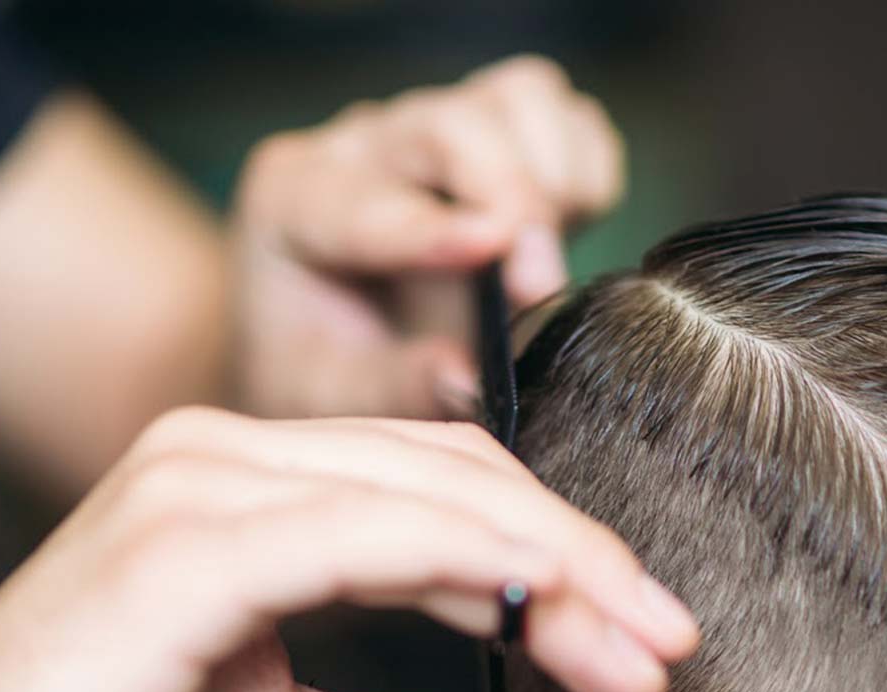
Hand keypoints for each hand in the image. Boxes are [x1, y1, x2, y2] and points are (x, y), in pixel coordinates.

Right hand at [0, 408, 695, 691]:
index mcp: (256, 487)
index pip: (447, 492)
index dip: (558, 556)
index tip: (644, 637)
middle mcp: (230, 455)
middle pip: (459, 476)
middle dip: (582, 560)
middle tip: (670, 641)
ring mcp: (204, 483)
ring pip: (429, 493)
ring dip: (551, 567)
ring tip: (636, 649)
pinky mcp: (186, 541)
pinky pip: (361, 533)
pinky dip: (464, 567)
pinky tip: (540, 618)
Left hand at [230, 55, 623, 419]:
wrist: (333, 328)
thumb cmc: (326, 362)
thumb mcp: (337, 395)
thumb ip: (397, 385)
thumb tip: (470, 378)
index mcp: (299, 200)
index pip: (365, 202)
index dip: (432, 227)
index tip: (490, 248)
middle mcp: (367, 144)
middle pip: (454, 126)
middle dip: (513, 197)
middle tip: (539, 287)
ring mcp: (440, 127)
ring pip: (521, 102)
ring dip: (555, 178)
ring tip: (544, 260)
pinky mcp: (502, 129)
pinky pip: (571, 122)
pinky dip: (587, 174)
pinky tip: (564, 236)